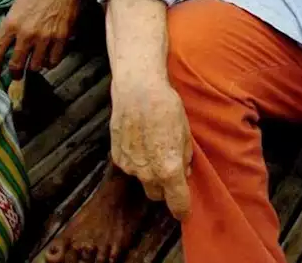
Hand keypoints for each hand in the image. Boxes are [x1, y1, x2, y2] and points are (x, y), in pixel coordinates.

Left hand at [0, 0, 88, 78]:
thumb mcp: (17, 5)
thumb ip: (10, 25)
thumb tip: (4, 43)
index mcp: (11, 23)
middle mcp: (26, 34)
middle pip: (16, 65)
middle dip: (14, 74)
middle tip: (16, 75)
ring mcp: (45, 38)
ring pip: (35, 67)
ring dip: (34, 66)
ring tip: (35, 62)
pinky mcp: (61, 38)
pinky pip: (53, 61)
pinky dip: (50, 62)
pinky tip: (48, 57)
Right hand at [110, 75, 193, 218]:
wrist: (137, 89)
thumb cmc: (166, 107)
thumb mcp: (185, 132)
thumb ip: (184, 158)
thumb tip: (184, 172)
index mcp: (168, 169)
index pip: (177, 203)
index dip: (182, 209)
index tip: (185, 211)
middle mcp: (147, 173)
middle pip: (158, 195)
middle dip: (166, 187)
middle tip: (171, 169)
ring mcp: (129, 166)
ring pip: (143, 180)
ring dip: (150, 172)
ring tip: (153, 146)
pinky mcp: (117, 157)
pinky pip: (130, 167)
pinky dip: (137, 160)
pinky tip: (140, 141)